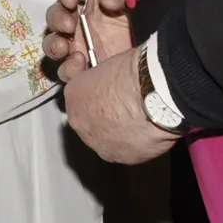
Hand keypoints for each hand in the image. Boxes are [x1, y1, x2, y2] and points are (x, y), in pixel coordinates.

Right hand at [43, 0, 131, 82]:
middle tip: (69, 25)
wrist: (154, 27)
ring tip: (64, 48)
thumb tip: (108, 1)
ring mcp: (79, 42)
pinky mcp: (87, 63)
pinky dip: (69, 69)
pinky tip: (79, 66)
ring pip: (55, 45)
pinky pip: (70, 69)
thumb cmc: (137, 0)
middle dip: (58, 20)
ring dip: (54, 46)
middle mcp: (75, 17)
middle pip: (55, 17)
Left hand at [63, 46, 181, 163]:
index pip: (80, 101)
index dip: (98, 100)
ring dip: (119, 135)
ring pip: (107, 141)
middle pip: (89, 124)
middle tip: (126, 111)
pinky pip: (127, 152)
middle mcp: (80, 123)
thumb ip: (102, 82)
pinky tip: (147, 131)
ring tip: (140, 122)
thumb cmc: (131, 74)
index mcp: (73, 95)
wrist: (149, 94)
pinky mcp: (121, 157)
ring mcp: (99, 143)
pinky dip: (136, 145)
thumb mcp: (106, 65)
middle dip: (105, 120)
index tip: (111, 97)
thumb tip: (111, 85)